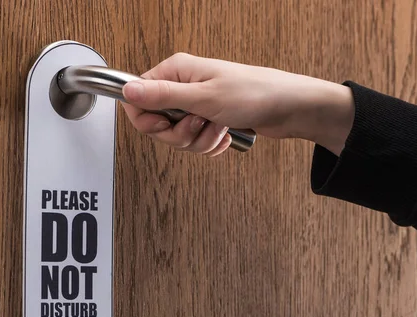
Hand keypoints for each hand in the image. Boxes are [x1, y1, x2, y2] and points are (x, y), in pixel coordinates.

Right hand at [121, 53, 354, 155]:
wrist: (288, 107)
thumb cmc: (253, 93)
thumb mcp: (203, 97)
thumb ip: (163, 96)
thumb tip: (128, 90)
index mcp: (176, 72)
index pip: (139, 98)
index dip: (149, 120)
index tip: (166, 125)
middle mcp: (184, 87)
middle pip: (159, 123)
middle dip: (180, 135)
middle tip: (200, 125)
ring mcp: (198, 105)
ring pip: (180, 137)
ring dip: (200, 141)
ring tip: (219, 128)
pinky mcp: (211, 120)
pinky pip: (197, 142)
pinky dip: (211, 144)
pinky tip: (225, 135)